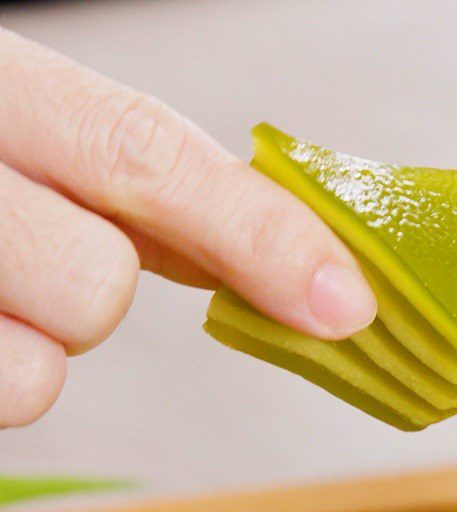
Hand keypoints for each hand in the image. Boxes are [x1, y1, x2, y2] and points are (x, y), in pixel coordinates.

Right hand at [0, 27, 375, 426]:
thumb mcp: (49, 145)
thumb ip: (163, 197)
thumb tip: (289, 263)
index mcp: (2, 88)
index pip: (149, 154)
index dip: (259, 235)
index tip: (345, 304)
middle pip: (97, 281)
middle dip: (95, 293)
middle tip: (42, 257)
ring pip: (42, 364)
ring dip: (39, 345)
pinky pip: (2, 400)